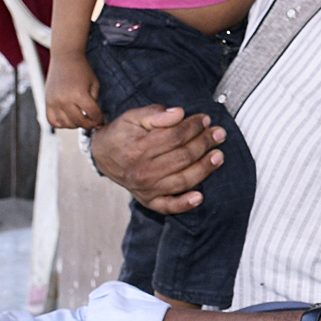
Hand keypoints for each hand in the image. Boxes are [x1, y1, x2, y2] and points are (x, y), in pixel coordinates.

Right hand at [44, 54, 103, 129]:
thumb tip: (94, 118)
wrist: (65, 58)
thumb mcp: (94, 84)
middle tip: (92, 122)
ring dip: (76, 125)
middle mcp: (65, 99)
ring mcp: (54, 102)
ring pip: (66, 124)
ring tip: (81, 119)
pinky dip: (61, 124)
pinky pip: (52, 121)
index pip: (93, 114)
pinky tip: (68, 119)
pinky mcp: (47, 102)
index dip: (99, 119)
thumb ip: (94, 102)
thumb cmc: (82, 70)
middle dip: (89, 124)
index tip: (101, 120)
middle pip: (80, 122)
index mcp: (79, 94)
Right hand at [87, 105, 223, 214]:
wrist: (102, 155)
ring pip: (182, 180)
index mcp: (138, 148)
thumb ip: (155, 114)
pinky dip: (184, 204)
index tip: (205, 120)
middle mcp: (142, 171)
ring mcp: (146, 188)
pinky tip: (199, 197)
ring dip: (204, 168)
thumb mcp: (132, 117)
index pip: (175, 137)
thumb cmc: (121, 134)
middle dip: (204, 143)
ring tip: (218, 156)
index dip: (193, 127)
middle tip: (218, 134)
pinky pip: (168, 206)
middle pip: (183, 157)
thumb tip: (178, 113)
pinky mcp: (149, 200)